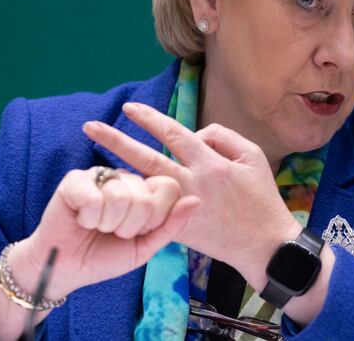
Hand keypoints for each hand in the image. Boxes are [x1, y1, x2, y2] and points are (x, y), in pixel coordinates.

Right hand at [10, 167, 200, 300]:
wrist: (67, 270)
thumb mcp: (145, 247)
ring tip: (97, 226)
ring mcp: (100, 175)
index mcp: (145, 190)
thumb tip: (197, 200)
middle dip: (130, 226)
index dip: (156, 217)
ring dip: (108, 224)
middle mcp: (125, 177)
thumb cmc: (105, 257)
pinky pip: (94, 196)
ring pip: (121, 196)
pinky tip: (81, 219)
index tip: (139, 231)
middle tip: (113, 231)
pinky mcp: (75, 180)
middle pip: (146, 196)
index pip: (169, 187)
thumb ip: (171, 225)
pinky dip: (88, 218)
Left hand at [81, 102, 301, 288]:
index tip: (129, 107)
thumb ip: (222, 137)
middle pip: (146, 157)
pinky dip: (134, 202)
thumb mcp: (252, 156)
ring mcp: (182, 209)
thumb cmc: (261, 198)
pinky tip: (116, 194)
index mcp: (210, 163)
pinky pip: (152, 212)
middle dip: (116, 140)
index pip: (173, 133)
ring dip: (117, 172)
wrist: (263, 245)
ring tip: (93, 164)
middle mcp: (192, 184)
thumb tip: (194, 134)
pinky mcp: (178, 230)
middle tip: (90, 126)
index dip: (149, 118)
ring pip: (143, 186)